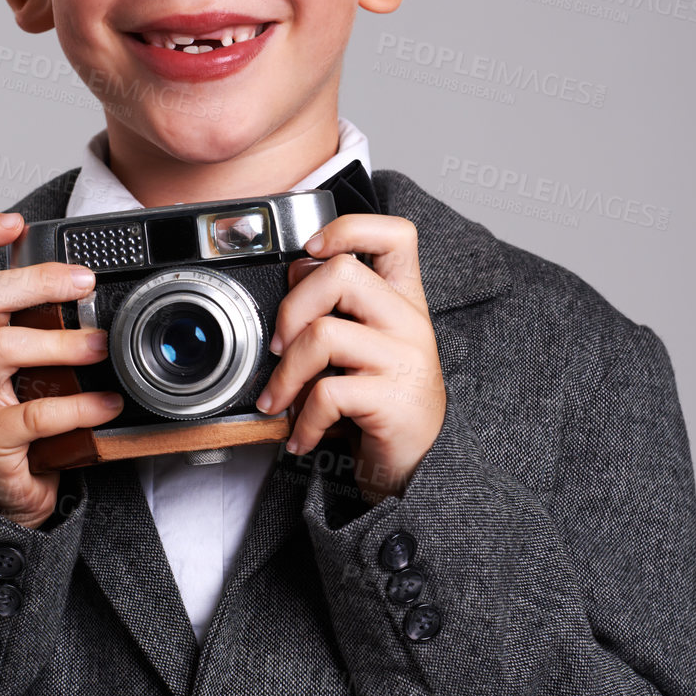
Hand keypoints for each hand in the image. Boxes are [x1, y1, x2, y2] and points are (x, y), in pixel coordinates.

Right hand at [0, 211, 123, 528]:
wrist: (3, 495)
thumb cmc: (21, 420)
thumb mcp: (25, 364)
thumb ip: (42, 324)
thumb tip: (93, 284)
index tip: (14, 221)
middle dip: (36, 280)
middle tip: (84, 281)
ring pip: (3, 347)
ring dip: (62, 343)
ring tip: (102, 347)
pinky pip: (34, 413)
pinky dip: (79, 406)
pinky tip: (107, 403)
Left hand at [254, 213, 445, 504]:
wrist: (417, 468)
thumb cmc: (382, 404)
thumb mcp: (365, 347)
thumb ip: (338, 308)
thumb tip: (293, 274)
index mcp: (404, 300)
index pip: (395, 234)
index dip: (349, 227)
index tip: (311, 250)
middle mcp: (410, 321)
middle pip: (342, 274)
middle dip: (291, 308)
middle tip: (278, 346)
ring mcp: (405, 359)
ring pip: (323, 334)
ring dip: (284, 374)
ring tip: (279, 400)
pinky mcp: (394, 400)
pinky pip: (327, 393)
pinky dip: (302, 420)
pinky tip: (302, 437)